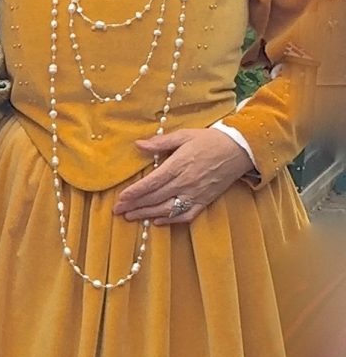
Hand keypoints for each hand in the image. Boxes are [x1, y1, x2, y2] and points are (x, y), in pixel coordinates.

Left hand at [113, 128, 253, 225]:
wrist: (238, 150)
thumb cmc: (209, 140)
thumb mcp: (184, 135)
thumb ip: (160, 142)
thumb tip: (139, 144)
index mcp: (178, 165)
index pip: (151, 183)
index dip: (134, 192)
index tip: (120, 198)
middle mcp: (185, 183)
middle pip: (155, 198)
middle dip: (134, 205)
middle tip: (117, 211)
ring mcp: (195, 194)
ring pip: (167, 209)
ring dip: (147, 214)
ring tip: (131, 217)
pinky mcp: (204, 202)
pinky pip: (185, 216)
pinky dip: (170, 220)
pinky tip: (156, 221)